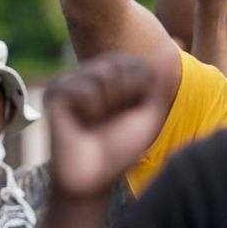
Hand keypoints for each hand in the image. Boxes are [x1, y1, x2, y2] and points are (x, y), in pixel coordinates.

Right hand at [46, 55, 165, 198]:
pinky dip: (89, 108)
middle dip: (123, 94)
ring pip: (101, 74)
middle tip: (109, 119)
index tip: (127, 113)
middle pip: (118, 63)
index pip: (133, 63)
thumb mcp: (147, 113)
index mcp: (109, 79)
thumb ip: (158, 83)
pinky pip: (83, 88)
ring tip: (94, 122)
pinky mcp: (53, 93)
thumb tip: (172, 49)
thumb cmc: (120, 149)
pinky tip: (79, 123)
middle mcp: (88, 76)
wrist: (92, 178)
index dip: (138, 90)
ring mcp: (69, 82)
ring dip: (106, 104)